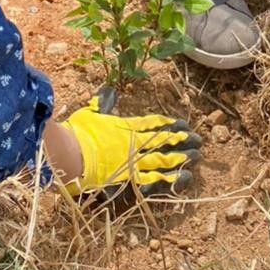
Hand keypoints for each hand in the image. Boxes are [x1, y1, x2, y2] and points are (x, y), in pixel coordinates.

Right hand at [59, 87, 200, 196]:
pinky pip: (155, 179)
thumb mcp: (90, 113)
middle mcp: (134, 142)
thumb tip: (108, 90)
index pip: (152, 123)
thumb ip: (101, 103)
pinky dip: (171, 178)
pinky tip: (185, 177)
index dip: (168, 124)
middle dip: (182, 140)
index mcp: (125, 126)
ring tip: (197, 156)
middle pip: (163, 140)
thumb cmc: (78, 132)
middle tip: (198, 139)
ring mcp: (134, 160)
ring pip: (164, 158)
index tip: (181, 124)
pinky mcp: (131, 178)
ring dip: (182, 156)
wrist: (71, 153)